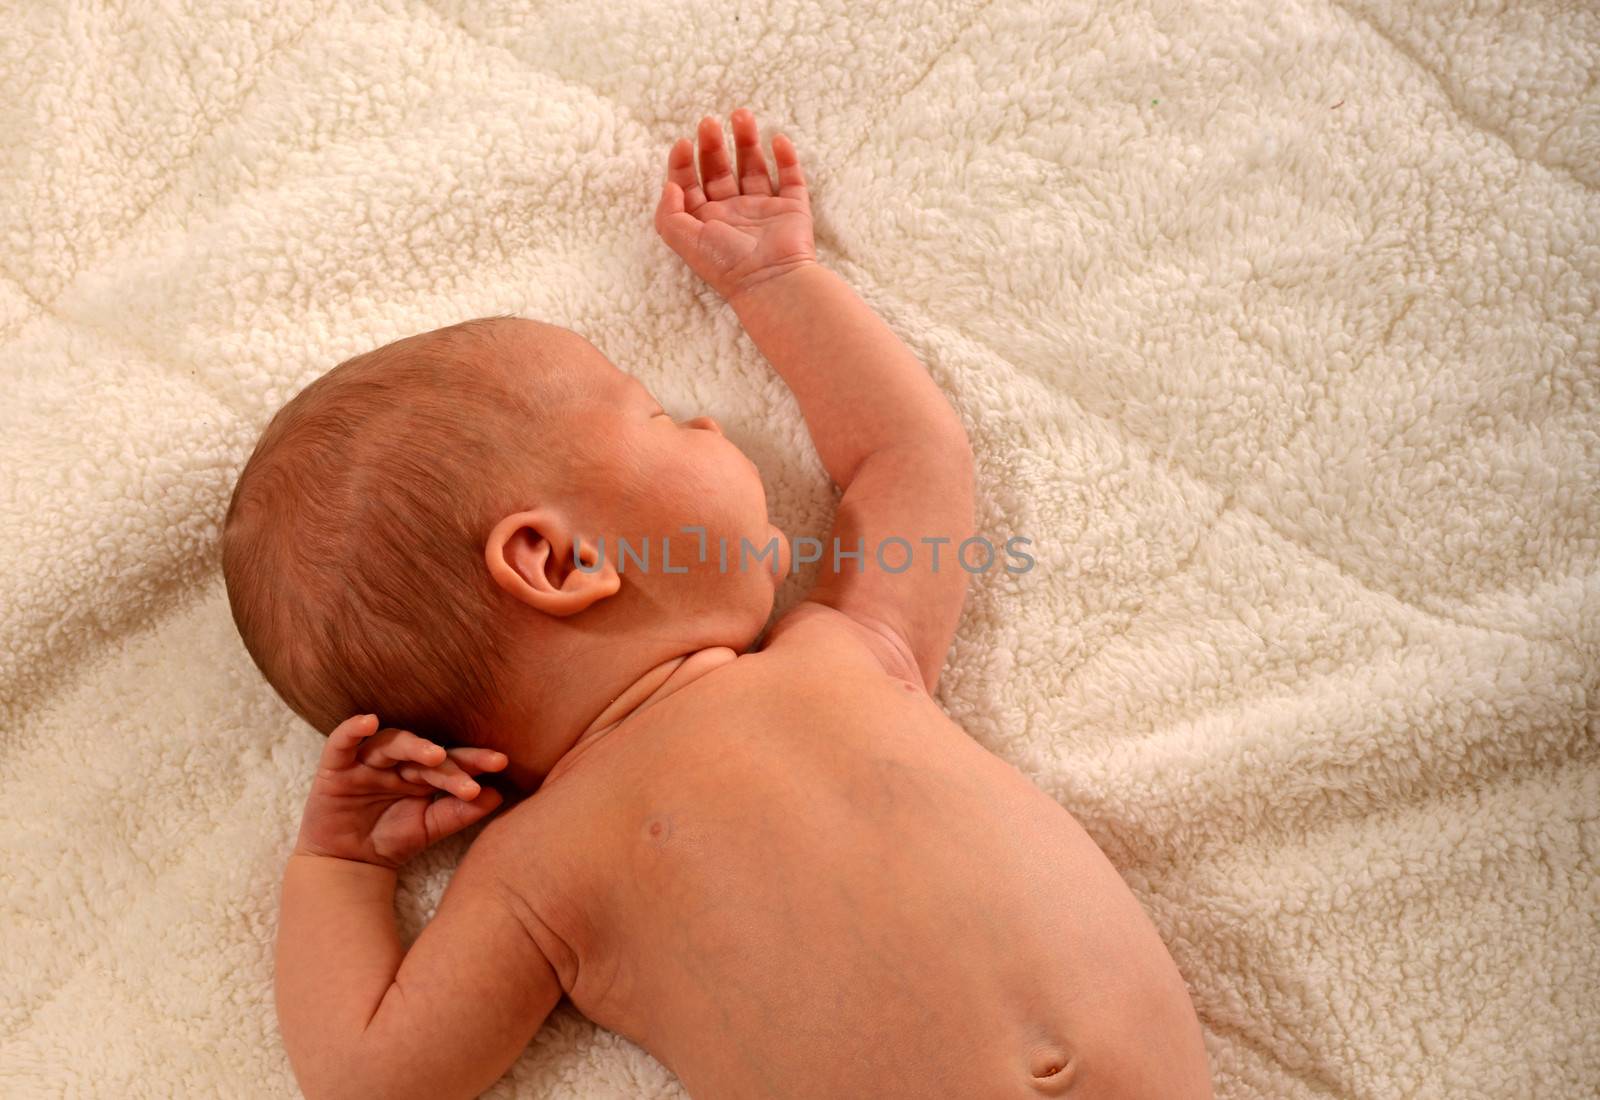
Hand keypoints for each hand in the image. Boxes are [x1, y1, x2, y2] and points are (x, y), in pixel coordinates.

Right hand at [292, 714, 507, 869]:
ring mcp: (366, 763)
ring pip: (391, 744)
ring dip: (414, 745)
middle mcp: (397, 763)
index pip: (452, 762)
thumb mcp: (430, 828)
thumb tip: (497, 795)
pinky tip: (369, 722)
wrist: (348, 866)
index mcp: (422, 774)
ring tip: (436, 755)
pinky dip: (353, 730)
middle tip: (478, 768)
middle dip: (452, 761)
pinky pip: (341, 742)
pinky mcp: (335, 768)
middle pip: (426, 753)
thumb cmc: (391, 841)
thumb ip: (459, 812)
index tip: (501, 762)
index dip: (474, 761)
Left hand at [655, 108, 816, 301]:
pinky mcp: (792, 209)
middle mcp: (733, 213)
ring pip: (753, 167)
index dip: (683, 162)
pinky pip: (790, 179)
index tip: (683, 143)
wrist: (771, 280)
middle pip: (720, 170)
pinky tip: (778, 139)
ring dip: (747, 141)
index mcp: (706, 221)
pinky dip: (786, 158)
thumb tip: (670, 185)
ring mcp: (763, 210)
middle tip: (709, 122)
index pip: (690, 184)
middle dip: (713, 144)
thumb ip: (668, 213)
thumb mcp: (684, 240)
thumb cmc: (727, 264)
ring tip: (741, 115)